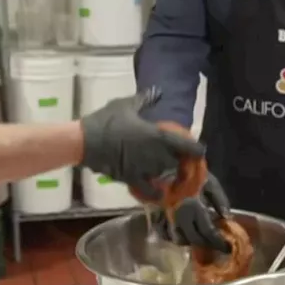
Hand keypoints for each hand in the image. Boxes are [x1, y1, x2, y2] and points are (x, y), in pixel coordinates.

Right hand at [80, 88, 204, 200]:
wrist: (85, 142)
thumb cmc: (107, 121)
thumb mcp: (126, 105)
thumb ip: (145, 100)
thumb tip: (157, 92)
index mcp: (158, 136)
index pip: (186, 145)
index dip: (195, 149)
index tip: (199, 151)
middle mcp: (156, 155)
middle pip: (176, 161)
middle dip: (179, 161)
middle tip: (179, 158)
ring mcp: (145, 169)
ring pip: (164, 174)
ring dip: (167, 173)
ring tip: (168, 171)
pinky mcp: (132, 179)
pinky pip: (149, 190)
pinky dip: (156, 192)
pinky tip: (159, 193)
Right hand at [164, 175, 231, 252]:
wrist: (163, 163)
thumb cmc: (189, 170)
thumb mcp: (209, 181)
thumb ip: (219, 199)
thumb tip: (226, 217)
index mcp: (194, 207)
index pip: (207, 231)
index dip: (217, 241)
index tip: (227, 247)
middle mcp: (180, 216)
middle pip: (194, 239)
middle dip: (207, 244)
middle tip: (216, 244)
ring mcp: (168, 217)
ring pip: (179, 238)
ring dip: (191, 241)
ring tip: (201, 238)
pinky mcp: (159, 215)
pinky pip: (167, 232)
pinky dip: (178, 236)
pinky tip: (186, 232)